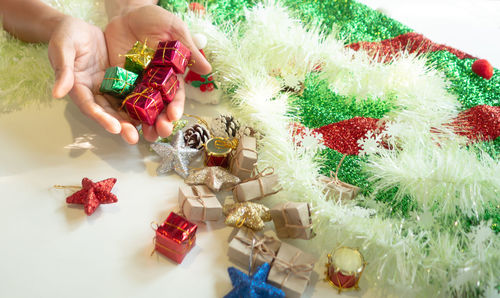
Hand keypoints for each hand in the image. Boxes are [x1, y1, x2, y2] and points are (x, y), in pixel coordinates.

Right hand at [49, 16, 139, 142]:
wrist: (79, 26)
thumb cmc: (66, 35)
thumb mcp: (63, 48)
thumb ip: (63, 70)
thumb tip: (57, 93)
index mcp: (77, 87)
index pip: (89, 106)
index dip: (101, 117)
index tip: (114, 127)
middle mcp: (93, 91)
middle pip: (106, 112)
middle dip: (120, 125)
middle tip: (133, 138)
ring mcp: (107, 87)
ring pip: (120, 106)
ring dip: (131, 120)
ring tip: (145, 131)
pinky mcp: (119, 80)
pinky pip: (130, 93)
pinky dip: (139, 103)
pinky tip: (152, 112)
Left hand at [104, 5, 211, 141]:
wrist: (127, 13)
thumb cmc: (155, 19)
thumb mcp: (174, 29)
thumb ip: (188, 49)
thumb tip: (207, 69)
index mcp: (171, 74)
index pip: (176, 95)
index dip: (176, 106)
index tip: (174, 116)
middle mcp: (156, 84)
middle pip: (160, 108)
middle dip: (161, 122)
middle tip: (161, 132)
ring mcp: (137, 85)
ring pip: (142, 110)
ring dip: (144, 125)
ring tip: (145, 137)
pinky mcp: (119, 83)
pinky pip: (120, 100)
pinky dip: (122, 114)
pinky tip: (123, 125)